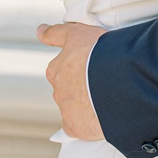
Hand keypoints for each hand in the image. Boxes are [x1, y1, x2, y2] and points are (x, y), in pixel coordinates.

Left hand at [38, 22, 107, 140]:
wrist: (118, 77)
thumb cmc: (102, 50)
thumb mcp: (80, 33)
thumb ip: (58, 33)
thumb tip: (39, 30)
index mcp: (57, 67)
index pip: (59, 68)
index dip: (73, 67)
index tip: (80, 68)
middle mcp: (58, 87)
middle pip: (69, 87)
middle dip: (83, 85)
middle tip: (106, 80)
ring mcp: (66, 108)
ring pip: (74, 106)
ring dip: (87, 103)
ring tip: (111, 97)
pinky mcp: (76, 126)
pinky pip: (76, 128)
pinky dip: (84, 125)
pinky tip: (97, 121)